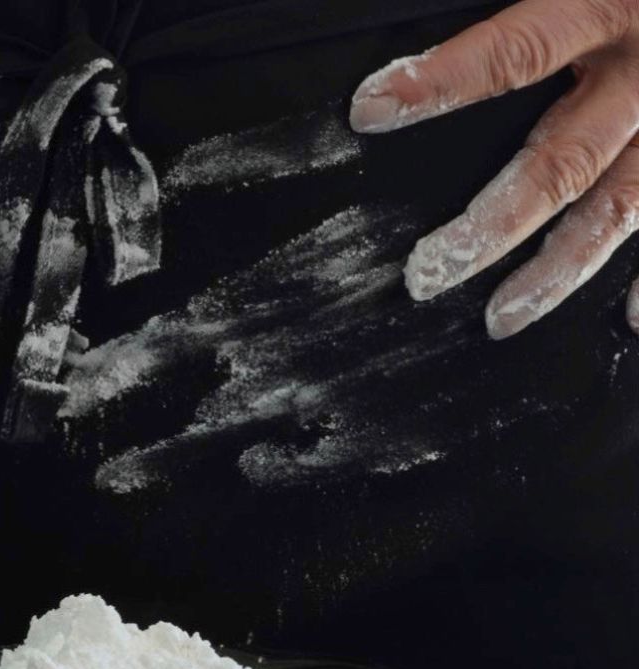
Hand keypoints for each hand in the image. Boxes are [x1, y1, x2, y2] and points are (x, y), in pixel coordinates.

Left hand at [349, 0, 638, 337]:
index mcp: (616, 1)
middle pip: (563, 161)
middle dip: (490, 225)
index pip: (516, 51)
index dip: (442, 81)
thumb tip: (426, 43)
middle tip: (426, 274)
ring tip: (504, 318)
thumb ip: (550, 7)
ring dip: (561, 270)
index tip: (372, 109)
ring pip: (625, 207)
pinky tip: (635, 319)